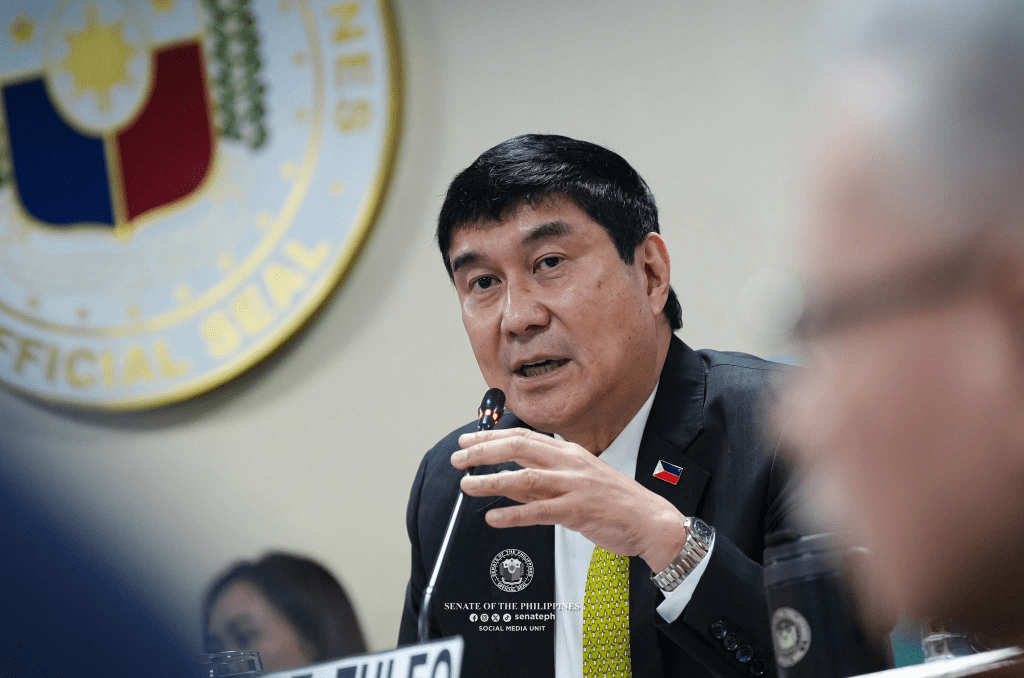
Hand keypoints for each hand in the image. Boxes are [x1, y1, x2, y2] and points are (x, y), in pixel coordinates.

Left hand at [452, 427, 688, 571]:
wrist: (649, 520)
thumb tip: (506, 483)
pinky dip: (513, 515)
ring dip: (491, 480)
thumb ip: (541, 484)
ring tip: (466, 485)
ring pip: (524, 478)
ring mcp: (573, 486)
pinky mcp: (577, 511)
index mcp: (569, 452)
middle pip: (519, 448)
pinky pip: (539, 512)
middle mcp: (569, 463)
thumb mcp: (576, 483)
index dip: (491, 437)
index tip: (467, 440)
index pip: (523, 436)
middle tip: (458, 458)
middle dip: (484, 451)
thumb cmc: (613, 502)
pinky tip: (493, 518)